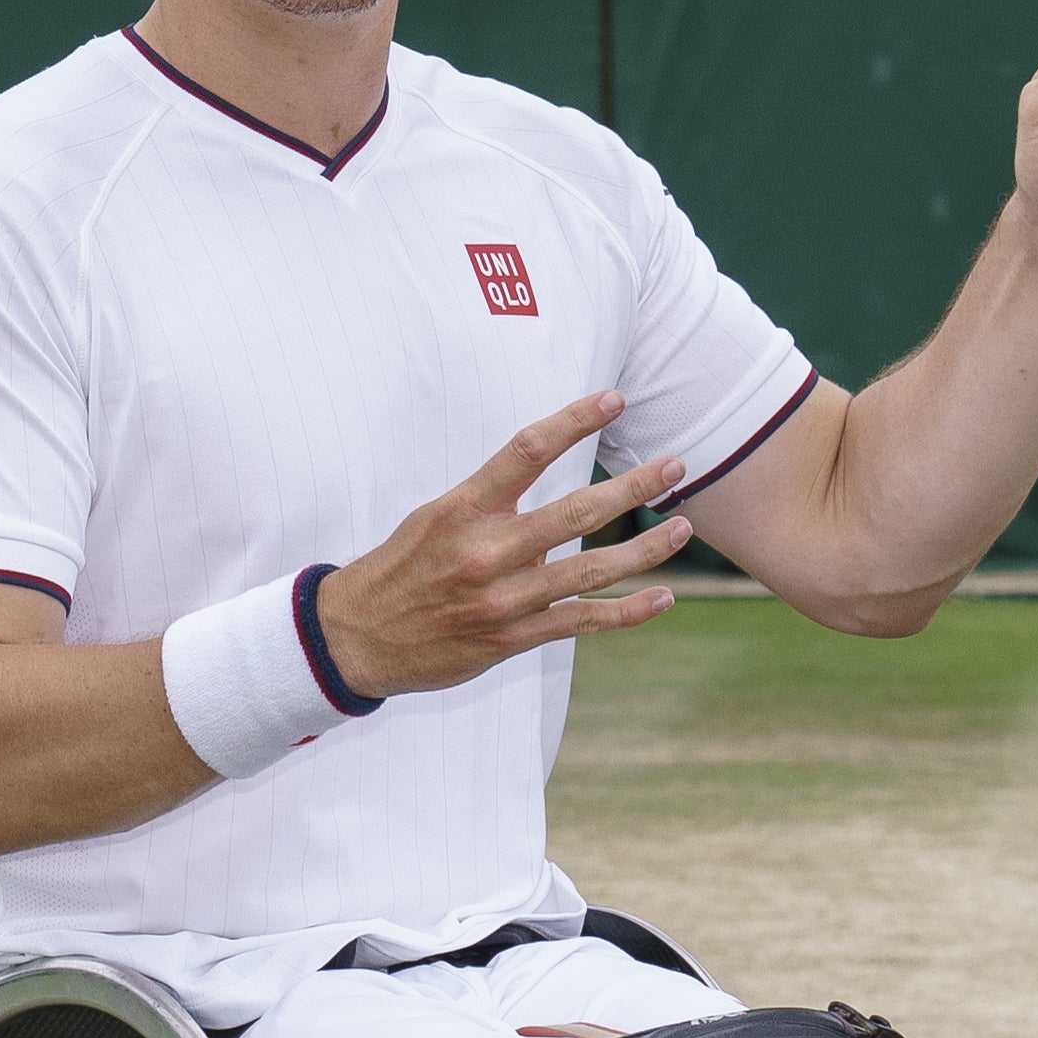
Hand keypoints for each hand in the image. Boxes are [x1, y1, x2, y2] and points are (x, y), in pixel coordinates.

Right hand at [309, 393, 690, 694]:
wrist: (354, 638)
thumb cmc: (399, 568)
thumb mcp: (433, 517)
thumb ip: (491, 501)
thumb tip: (547, 481)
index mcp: (464, 507)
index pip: (527, 449)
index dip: (575, 419)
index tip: (614, 400)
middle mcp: (487, 550)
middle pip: (577, 510)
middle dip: (635, 486)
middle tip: (676, 465)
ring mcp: (504, 597)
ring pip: (591, 569)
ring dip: (645, 549)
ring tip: (683, 527)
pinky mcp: (512, 638)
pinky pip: (581, 622)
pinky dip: (627, 612)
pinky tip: (663, 597)